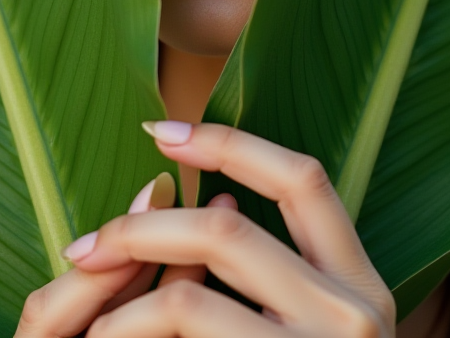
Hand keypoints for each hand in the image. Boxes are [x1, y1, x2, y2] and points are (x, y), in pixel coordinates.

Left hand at [15, 123, 394, 337]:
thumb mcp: (313, 329)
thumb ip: (268, 268)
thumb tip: (200, 195)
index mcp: (362, 283)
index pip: (302, 177)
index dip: (231, 141)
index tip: (164, 131)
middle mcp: (355, 316)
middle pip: (227, 230)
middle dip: (142, 228)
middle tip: (87, 244)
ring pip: (188, 300)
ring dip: (121, 302)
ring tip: (90, 322)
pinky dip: (127, 337)